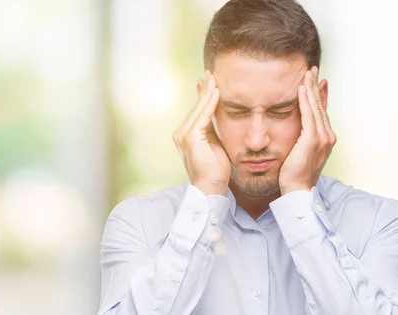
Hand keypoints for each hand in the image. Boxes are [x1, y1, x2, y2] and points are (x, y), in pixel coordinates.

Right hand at [173, 71, 230, 195]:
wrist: (210, 186)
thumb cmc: (214, 169)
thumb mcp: (214, 143)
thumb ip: (211, 128)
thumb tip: (213, 113)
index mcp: (185, 135)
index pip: (196, 110)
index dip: (202, 95)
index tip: (208, 81)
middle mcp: (181, 133)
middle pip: (196, 106)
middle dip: (204, 89)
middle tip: (211, 72)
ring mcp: (184, 135)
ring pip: (198, 109)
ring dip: (207, 92)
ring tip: (214, 77)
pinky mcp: (191, 138)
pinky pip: (202, 116)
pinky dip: (210, 103)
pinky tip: (216, 92)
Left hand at [279, 66, 336, 194]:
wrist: (298, 190)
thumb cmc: (295, 174)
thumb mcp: (299, 152)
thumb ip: (300, 138)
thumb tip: (297, 130)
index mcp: (325, 138)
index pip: (322, 111)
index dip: (320, 94)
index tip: (317, 79)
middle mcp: (327, 136)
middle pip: (320, 105)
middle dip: (316, 86)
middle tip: (312, 69)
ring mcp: (322, 138)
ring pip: (316, 107)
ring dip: (311, 88)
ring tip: (307, 73)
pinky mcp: (312, 140)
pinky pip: (309, 116)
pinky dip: (305, 101)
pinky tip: (301, 89)